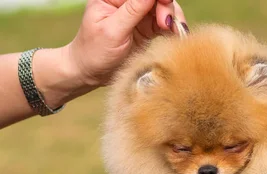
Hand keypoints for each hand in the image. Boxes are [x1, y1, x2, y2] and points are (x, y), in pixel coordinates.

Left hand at [67, 0, 186, 87]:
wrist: (91, 73)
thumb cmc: (94, 52)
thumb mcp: (113, 31)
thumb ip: (133, 10)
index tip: (165, 8)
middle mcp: (126, 3)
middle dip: (166, 8)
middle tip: (166, 25)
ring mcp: (138, 15)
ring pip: (164, 9)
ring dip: (172, 19)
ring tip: (173, 32)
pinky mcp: (147, 28)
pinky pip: (165, 23)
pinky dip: (173, 28)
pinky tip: (175, 35)